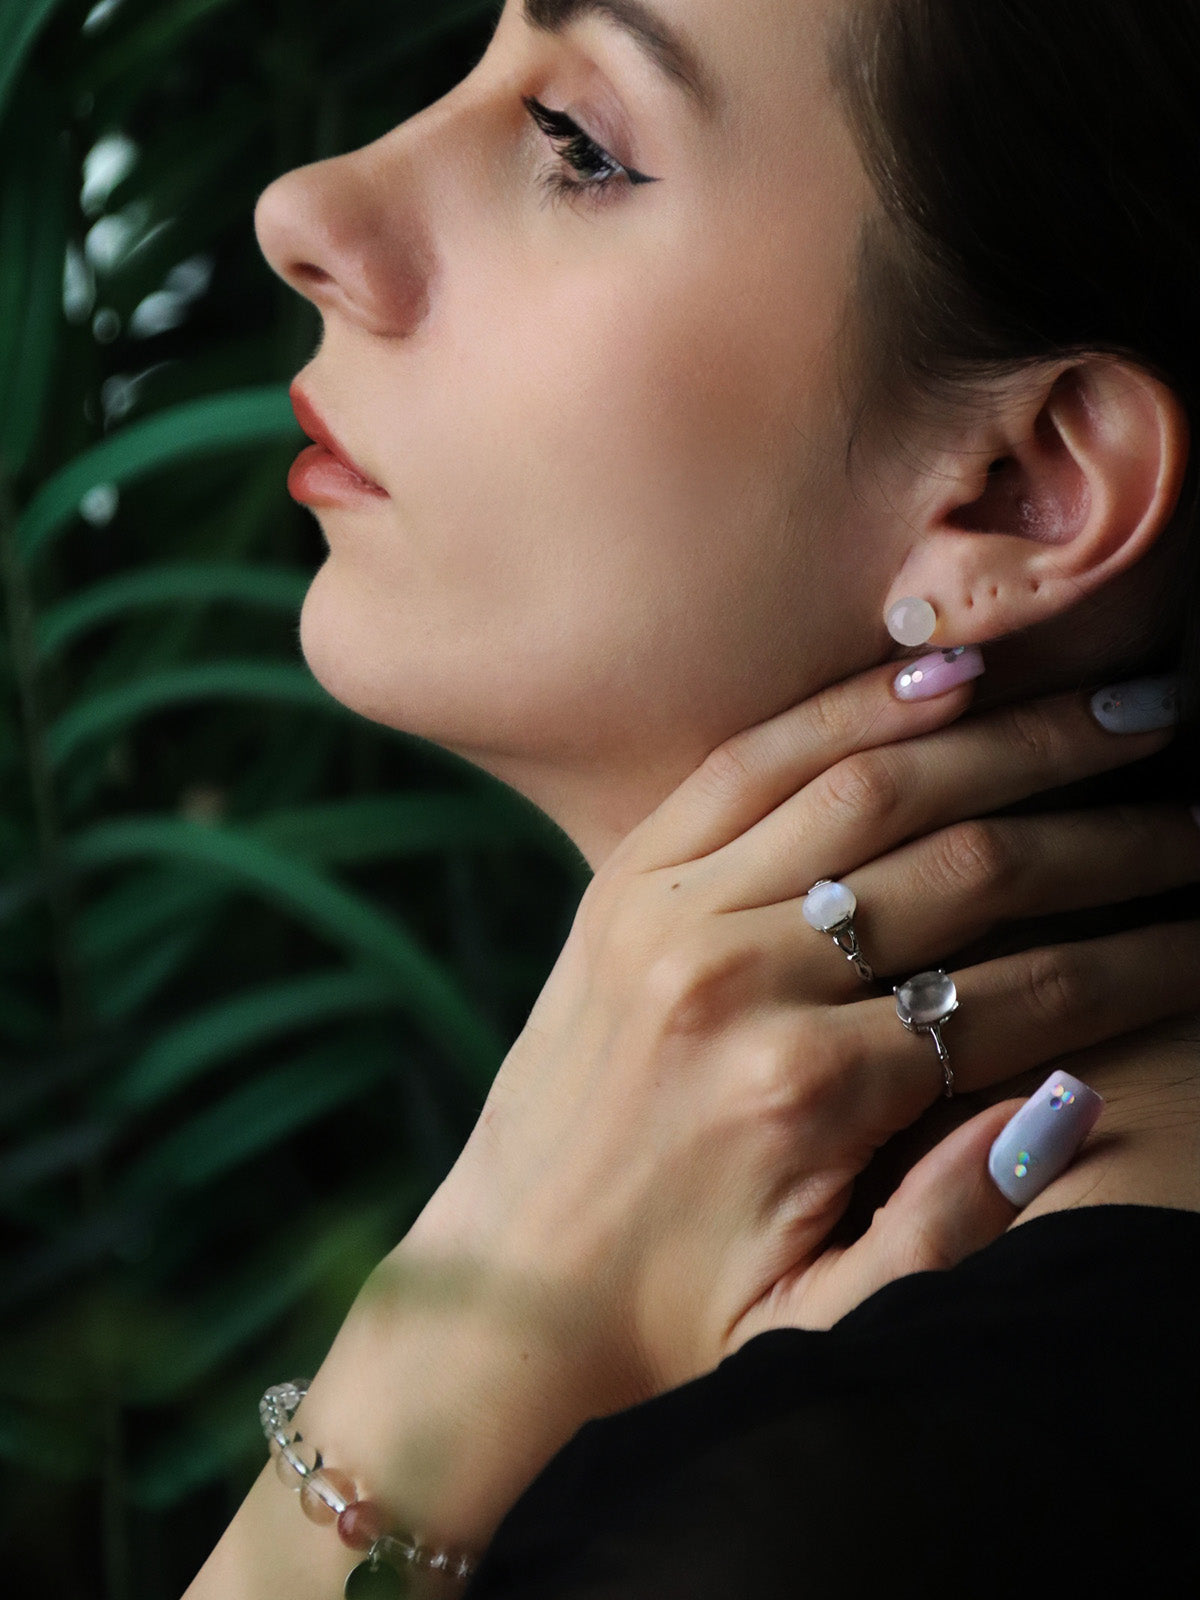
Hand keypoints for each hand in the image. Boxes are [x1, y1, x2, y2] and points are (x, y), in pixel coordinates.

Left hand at [415, 661, 1199, 1395]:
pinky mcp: (622, 880)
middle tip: (1197, 799)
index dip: (1148, 955)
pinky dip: (857, 706)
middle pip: (969, 865)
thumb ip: (952, 1231)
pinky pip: (753, 758)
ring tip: (1122, 708)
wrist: (504, 1293)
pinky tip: (954, 670)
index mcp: (803, 1095)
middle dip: (1109, 830)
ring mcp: (669, 912)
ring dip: (1013, 737)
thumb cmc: (672, 1323)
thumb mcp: (819, 1327)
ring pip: (874, 785)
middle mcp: (736, 979)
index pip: (1029, 991)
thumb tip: (1073, 1101)